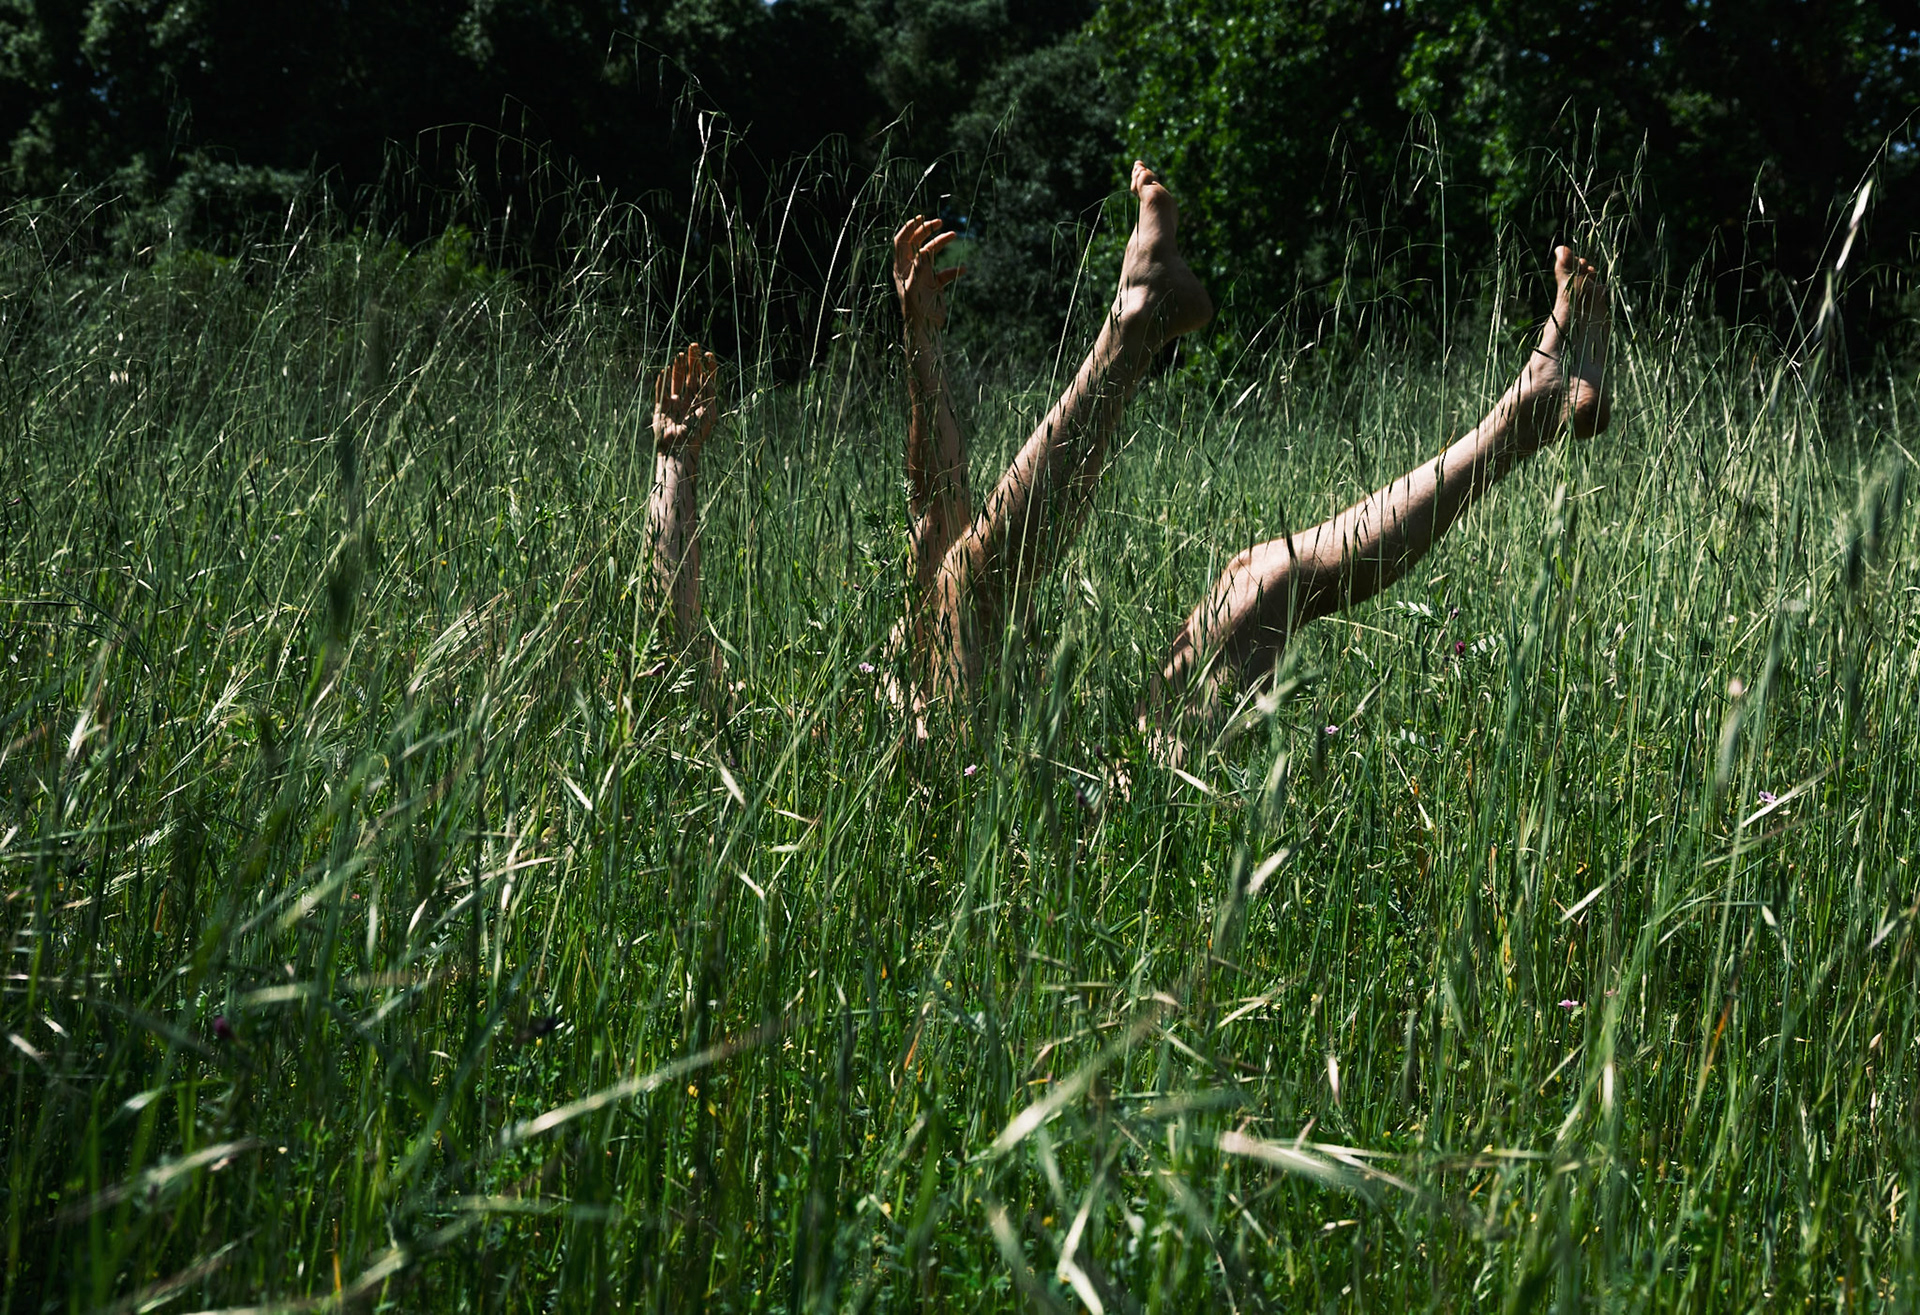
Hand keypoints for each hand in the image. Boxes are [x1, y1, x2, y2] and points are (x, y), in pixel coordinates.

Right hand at [652, 343, 719, 453]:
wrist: (679, 450)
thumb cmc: (696, 434)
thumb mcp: (708, 413)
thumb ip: (709, 395)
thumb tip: (709, 376)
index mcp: (701, 402)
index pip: (705, 379)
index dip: (706, 366)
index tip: (707, 353)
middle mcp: (688, 400)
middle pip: (690, 376)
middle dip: (692, 361)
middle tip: (693, 345)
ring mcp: (674, 404)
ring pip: (676, 381)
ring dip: (678, 368)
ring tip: (679, 355)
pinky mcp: (661, 408)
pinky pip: (661, 392)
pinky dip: (661, 382)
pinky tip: (664, 371)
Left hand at [892, 216, 962, 332]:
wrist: (925, 329)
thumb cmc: (916, 308)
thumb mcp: (916, 286)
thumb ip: (920, 267)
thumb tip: (925, 250)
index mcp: (901, 267)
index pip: (901, 242)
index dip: (909, 228)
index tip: (921, 218)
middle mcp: (910, 269)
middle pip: (917, 243)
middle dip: (926, 231)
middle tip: (939, 222)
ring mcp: (923, 275)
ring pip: (932, 253)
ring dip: (941, 243)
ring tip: (953, 234)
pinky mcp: (934, 284)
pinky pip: (945, 272)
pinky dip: (954, 269)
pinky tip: (963, 269)